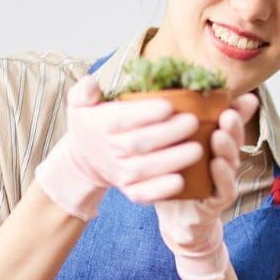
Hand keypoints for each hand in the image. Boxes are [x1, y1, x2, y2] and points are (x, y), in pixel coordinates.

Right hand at [36, 75, 203, 219]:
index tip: (169, 106)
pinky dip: (161, 190)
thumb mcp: (82, 102)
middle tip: (193, 122)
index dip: (146, 114)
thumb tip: (91, 85)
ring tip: (198, 149)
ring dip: (173, 160)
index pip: (122, 119)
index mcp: (100, 124)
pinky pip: (144, 194)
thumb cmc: (94, 122)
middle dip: (168, 134)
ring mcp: (120, 173)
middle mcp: (110, 151)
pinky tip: (180, 181)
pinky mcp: (130, 191)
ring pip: (146, 169)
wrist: (87, 158)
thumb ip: (84, 90)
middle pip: (139, 144)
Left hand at [155, 92, 258, 279]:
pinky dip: (223, 176)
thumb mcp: (176, 145)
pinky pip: (225, 188)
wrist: (176, 214)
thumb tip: (175, 88)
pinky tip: (216, 165)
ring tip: (219, 136)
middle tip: (227, 115)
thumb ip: (180, 122)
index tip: (236, 99)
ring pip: (231, 162)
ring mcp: (224, 180)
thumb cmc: (177, 173)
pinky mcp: (219, 200)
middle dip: (233, 127)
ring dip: (228, 148)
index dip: (237, 111)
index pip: (231, 124)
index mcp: (217, 143)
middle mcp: (225, 159)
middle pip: (234, 140)